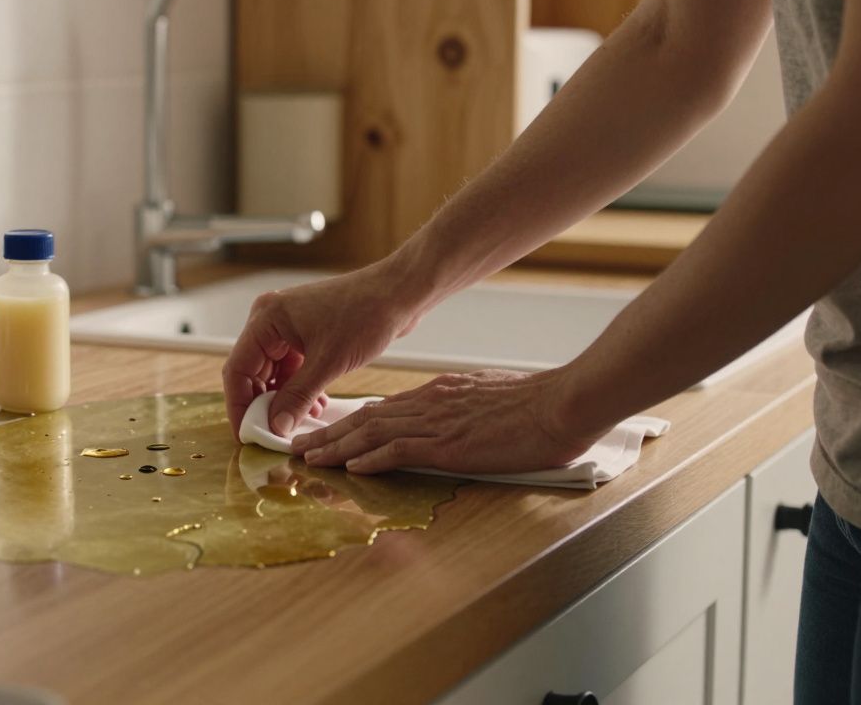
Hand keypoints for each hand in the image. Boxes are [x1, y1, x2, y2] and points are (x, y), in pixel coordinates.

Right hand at [222, 262, 424, 437]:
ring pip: (274, 373)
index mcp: (266, 319)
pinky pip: (292, 368)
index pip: (237, 369)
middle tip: (274, 434)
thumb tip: (275, 427)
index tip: (247, 434)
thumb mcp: (328, 363)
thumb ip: (297, 397)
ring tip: (301, 421)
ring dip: (285, 400)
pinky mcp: (306, 334)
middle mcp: (271, 320)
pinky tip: (315, 406)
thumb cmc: (366, 314)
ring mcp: (288, 327)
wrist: (399, 293)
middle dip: (264, 405)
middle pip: (252, 372)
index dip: (239, 405)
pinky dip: (299, 389)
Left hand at [290, 368, 611, 474]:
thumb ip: (462, 409)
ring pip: (373, 433)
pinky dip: (372, 458)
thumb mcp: (488, 397)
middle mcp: (430, 404)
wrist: (561, 404)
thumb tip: (449, 422)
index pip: (384, 408)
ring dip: (337, 448)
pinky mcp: (450, 444)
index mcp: (439, 393)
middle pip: (367, 418)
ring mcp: (438, 423)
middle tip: (299, 447)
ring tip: (309, 459)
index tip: (329, 433)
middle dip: (329, 435)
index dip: (351, 422)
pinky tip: (351, 467)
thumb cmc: (535, 404)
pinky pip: (401, 450)